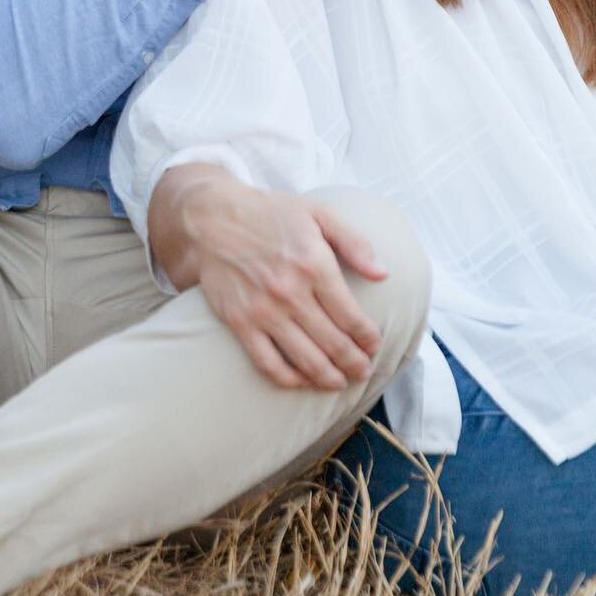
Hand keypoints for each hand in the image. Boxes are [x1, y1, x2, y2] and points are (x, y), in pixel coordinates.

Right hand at [150, 165, 385, 390]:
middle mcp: (290, 292)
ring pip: (305, 359)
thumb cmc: (270, 213)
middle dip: (354, 363)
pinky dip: (290, 379)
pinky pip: (269, 363)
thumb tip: (383, 274)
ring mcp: (263, 311)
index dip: (368, 338)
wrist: (212, 218)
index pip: (351, 316)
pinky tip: (303, 381)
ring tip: (341, 382)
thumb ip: (355, 242)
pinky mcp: (239, 323)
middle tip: (363, 371)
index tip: (374, 346)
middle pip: (333, 343)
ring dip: (329, 377)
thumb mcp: (318, 213)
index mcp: (314, 264)